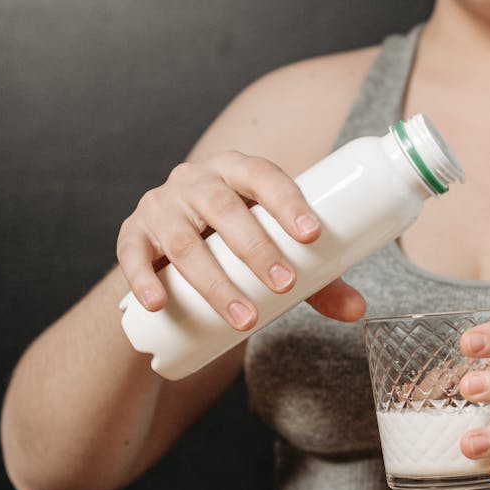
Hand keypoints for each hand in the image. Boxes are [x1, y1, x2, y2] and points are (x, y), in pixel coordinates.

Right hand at [116, 150, 364, 329]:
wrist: (178, 251)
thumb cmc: (239, 244)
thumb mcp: (277, 253)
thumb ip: (318, 280)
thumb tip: (358, 310)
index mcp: (236, 171)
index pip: (263, 175)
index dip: (287, 200)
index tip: (312, 234)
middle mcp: (194, 180)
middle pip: (222, 207)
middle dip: (256, 248)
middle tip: (286, 286)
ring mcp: (160, 206)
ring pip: (182, 239)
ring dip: (213, 282)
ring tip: (246, 319)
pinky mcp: (133, 234)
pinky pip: (132, 253)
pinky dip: (142, 279)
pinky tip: (159, 302)